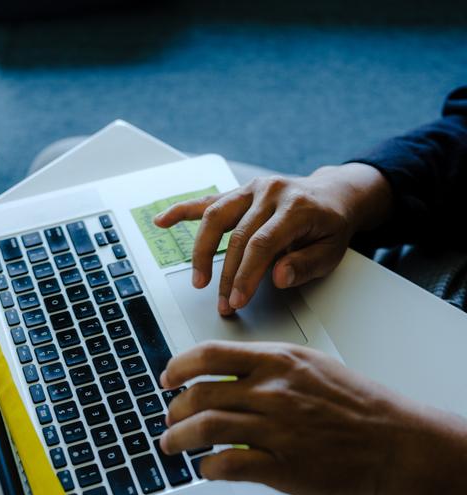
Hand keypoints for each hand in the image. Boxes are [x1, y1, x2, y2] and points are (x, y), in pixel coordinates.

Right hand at [154, 163, 391, 315]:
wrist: (334, 195)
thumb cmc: (331, 227)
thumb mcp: (331, 252)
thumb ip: (306, 265)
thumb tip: (278, 277)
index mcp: (296, 206)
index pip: (262, 244)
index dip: (245, 275)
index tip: (237, 300)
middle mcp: (271, 192)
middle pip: (237, 236)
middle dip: (226, 275)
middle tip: (223, 304)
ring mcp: (252, 189)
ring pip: (216, 217)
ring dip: (202, 251)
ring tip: (198, 280)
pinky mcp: (240, 192)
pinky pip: (207, 200)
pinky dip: (182, 211)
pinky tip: (162, 221)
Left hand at [159, 341, 435, 494]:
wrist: (394, 439)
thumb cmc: (356, 403)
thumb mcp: (311, 365)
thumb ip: (268, 365)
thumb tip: (227, 372)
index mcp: (278, 361)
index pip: (210, 355)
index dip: (179, 367)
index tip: (167, 379)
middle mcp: (272, 390)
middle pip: (199, 395)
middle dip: (173, 411)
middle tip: (169, 420)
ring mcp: (276, 428)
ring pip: (205, 429)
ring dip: (179, 439)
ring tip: (172, 446)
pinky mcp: (283, 466)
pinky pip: (228, 465)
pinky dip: (208, 468)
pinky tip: (208, 469)